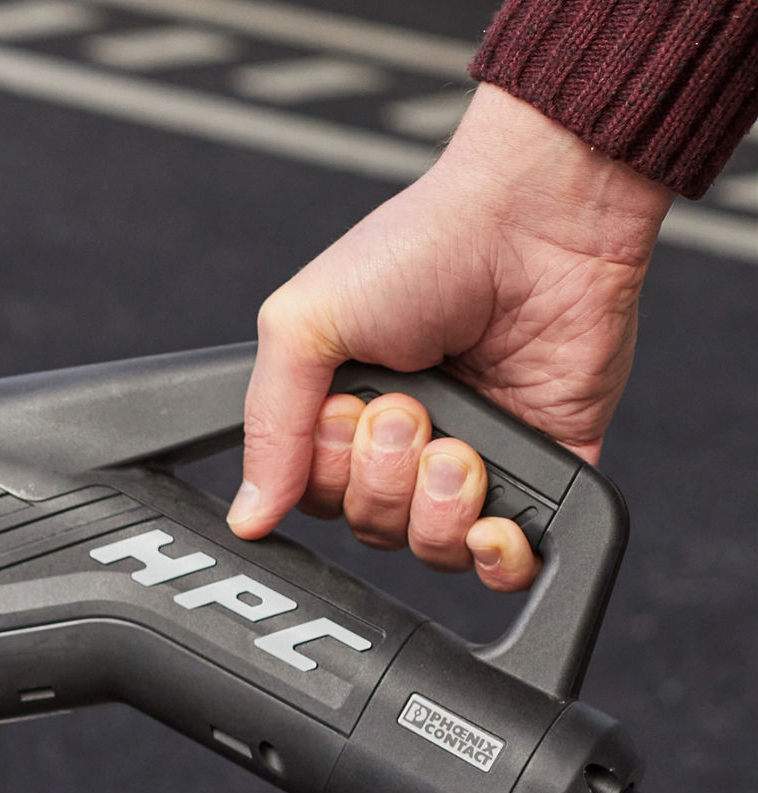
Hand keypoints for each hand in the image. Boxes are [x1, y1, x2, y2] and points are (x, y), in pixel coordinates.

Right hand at [228, 84, 671, 589]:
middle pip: (372, 528)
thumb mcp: (306, 321)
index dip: (330, 471)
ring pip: (433, 550)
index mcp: (346, 411)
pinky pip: (511, 568)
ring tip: (460, 443)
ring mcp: (478, 464)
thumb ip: (268, 426)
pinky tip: (494, 527)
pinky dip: (500, 563)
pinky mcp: (544, 476)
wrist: (538, 224)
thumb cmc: (426, 248)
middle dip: (386, 477)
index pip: (316, 497)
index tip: (351, 411)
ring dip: (440, 505)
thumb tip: (247, 515)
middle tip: (411, 409)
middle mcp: (409, 446)